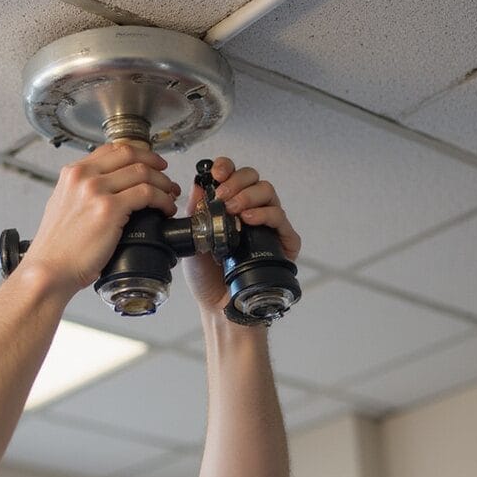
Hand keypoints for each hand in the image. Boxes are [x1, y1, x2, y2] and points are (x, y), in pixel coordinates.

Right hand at [23, 142, 180, 295]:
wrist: (49, 269)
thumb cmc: (56, 248)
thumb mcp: (62, 207)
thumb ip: (81, 192)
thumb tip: (106, 190)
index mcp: (72, 174)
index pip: (112, 149)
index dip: (138, 154)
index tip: (150, 164)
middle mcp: (83, 177)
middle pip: (131, 155)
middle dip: (155, 164)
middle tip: (166, 177)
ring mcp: (96, 190)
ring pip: (143, 173)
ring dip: (163, 183)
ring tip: (170, 196)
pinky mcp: (109, 209)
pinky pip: (147, 194)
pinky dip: (162, 200)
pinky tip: (165, 209)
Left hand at [181, 157, 300, 314]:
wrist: (219, 307)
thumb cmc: (207, 278)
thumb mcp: (192, 242)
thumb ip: (194, 213)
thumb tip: (195, 184)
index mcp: (229, 208)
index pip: (233, 177)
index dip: (226, 168)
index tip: (216, 173)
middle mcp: (251, 212)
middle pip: (253, 178)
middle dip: (236, 181)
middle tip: (222, 195)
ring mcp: (270, 226)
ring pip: (268, 192)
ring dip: (248, 195)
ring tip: (233, 209)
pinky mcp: (285, 242)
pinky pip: (280, 217)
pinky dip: (264, 213)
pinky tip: (249, 219)